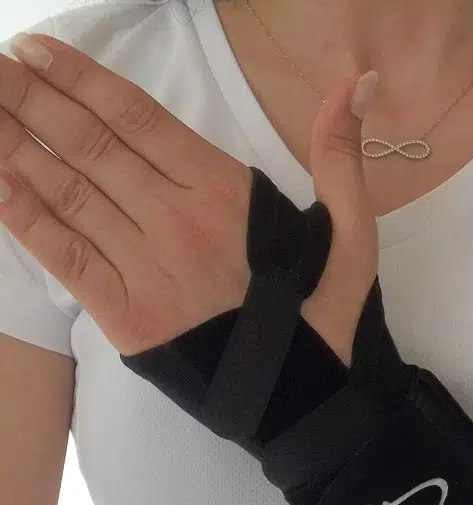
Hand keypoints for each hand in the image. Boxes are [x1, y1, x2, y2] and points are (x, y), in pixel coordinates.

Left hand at [0, 34, 378, 364]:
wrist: (303, 400)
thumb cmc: (324, 316)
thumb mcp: (351, 233)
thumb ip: (339, 156)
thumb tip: (354, 81)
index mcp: (224, 193)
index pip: (138, 120)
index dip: (82, 81)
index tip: (38, 51)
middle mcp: (176, 222)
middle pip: (92, 149)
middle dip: (33, 102)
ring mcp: (147, 270)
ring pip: (72, 196)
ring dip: (17, 149)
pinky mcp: (128, 317)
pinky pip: (70, 260)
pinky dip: (30, 224)